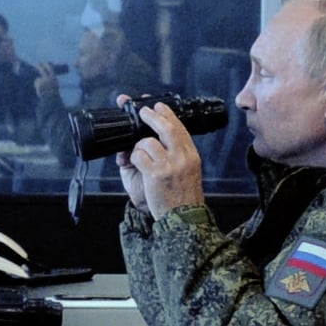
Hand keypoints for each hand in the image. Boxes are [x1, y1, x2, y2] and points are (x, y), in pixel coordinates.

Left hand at [126, 101, 206, 215]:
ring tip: (138, 156)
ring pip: (147, 142)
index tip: (159, 106)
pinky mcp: (156, 174)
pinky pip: (138, 155)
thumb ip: (176, 155)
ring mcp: (169, 165)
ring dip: (138, 146)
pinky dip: (133, 158)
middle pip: (166, 127)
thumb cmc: (182, 198)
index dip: (168, 114)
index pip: (180, 128)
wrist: (184, 220)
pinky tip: (136, 166)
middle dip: (152, 116)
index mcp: (191, 156)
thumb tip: (156, 139)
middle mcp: (182, 157)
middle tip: (143, 111)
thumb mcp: (187, 172)